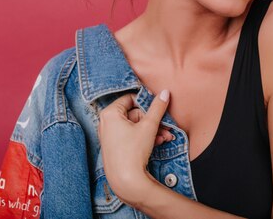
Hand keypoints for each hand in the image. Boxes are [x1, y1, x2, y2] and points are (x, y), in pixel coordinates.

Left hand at [98, 89, 171, 206]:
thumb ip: (157, 107)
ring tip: (165, 136)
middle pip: (134, 114)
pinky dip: (144, 137)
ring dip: (152, 130)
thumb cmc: (133, 151)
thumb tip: (164, 92)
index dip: (146, 102)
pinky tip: (157, 142)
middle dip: (153, 121)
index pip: (130, 99)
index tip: (158, 106)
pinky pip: (130, 135)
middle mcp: (106, 123)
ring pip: (135, 126)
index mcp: (109, 113)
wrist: (126, 181)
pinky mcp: (114, 146)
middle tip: (166, 126)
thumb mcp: (149, 126)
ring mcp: (109, 135)